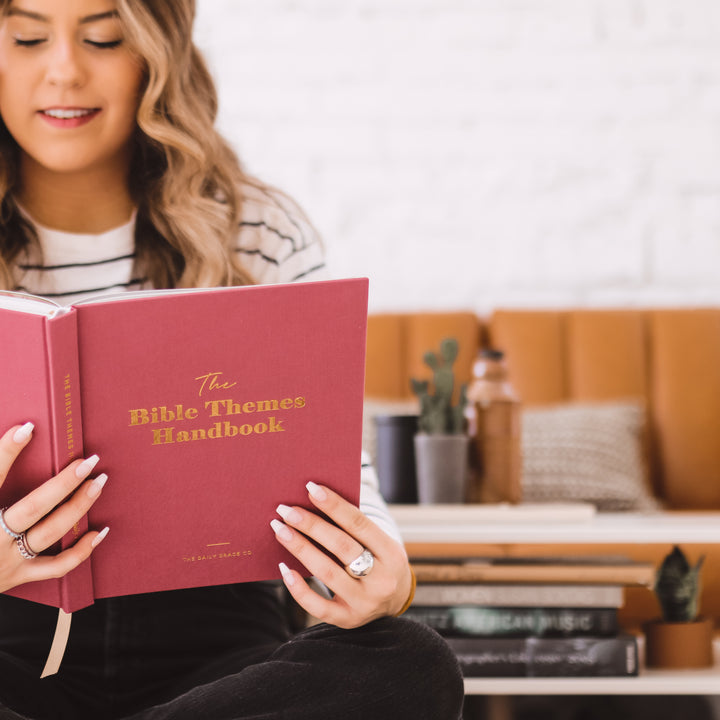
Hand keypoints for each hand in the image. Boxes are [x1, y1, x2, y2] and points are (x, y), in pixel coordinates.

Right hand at [0, 423, 108, 593]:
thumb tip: (16, 437)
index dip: (6, 452)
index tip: (27, 428)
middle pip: (33, 508)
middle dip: (64, 483)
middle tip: (88, 461)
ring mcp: (6, 560)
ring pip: (50, 532)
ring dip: (79, 506)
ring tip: (98, 482)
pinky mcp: (18, 576)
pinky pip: (57, 566)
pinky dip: (82, 550)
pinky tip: (99, 531)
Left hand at [271, 482, 412, 628]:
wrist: (395, 601)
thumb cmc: (379, 560)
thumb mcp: (379, 543)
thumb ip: (354, 527)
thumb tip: (314, 501)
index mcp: (391, 553)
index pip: (359, 524)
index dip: (334, 505)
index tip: (311, 488)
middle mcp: (381, 580)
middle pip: (341, 547)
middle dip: (311, 525)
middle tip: (286, 510)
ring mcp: (365, 603)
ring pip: (327, 573)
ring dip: (300, 548)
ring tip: (280, 530)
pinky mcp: (348, 620)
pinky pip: (318, 606)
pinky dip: (298, 588)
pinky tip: (284, 568)